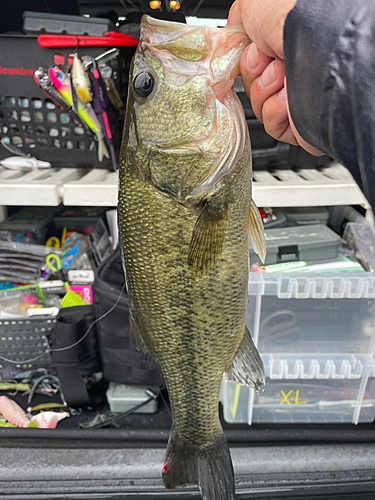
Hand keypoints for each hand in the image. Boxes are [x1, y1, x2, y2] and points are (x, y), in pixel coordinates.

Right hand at [227, 0, 321, 155]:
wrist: (321, 47)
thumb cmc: (296, 20)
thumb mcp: (255, 4)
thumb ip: (240, 19)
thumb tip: (232, 34)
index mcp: (286, 45)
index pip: (252, 62)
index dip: (247, 58)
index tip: (251, 50)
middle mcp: (295, 69)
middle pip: (253, 85)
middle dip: (256, 73)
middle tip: (272, 60)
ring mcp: (298, 97)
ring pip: (259, 105)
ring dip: (264, 90)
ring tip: (285, 75)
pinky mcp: (299, 122)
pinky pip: (270, 122)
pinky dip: (275, 109)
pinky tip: (290, 97)